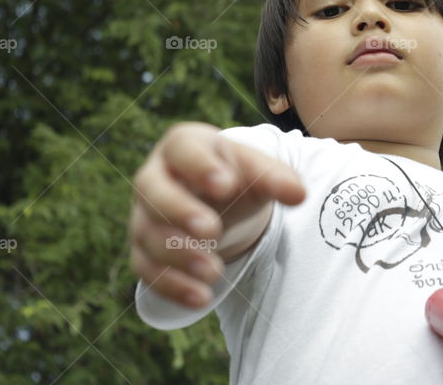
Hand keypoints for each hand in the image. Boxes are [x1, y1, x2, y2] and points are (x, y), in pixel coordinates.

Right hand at [129, 122, 304, 308]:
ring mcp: (144, 214)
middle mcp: (153, 176)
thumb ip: (276, 178)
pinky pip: (147, 269)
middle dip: (181, 212)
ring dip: (180, 256)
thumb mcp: (256, 171)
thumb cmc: (234, 177)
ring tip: (215, 271)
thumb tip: (299, 194)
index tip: (226, 186)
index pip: (183, 149)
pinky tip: (201, 297)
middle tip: (213, 231)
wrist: (218, 200)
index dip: (201, 167)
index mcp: (182, 145)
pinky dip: (173, 286)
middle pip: (152, 191)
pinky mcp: (143, 249)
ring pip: (149, 234)